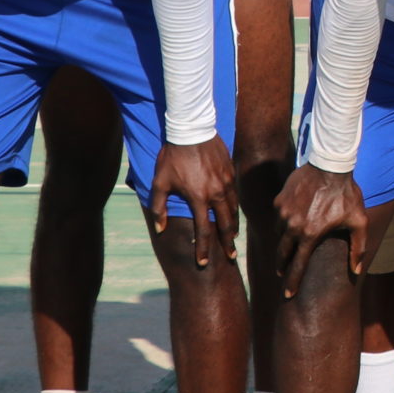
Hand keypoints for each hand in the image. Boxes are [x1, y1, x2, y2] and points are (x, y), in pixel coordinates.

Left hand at [150, 137, 237, 267]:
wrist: (191, 129)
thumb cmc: (172, 156)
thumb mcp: (160, 182)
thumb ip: (159, 208)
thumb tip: (160, 229)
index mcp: (199, 198)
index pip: (204, 230)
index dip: (203, 249)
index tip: (203, 263)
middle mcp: (216, 193)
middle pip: (226, 224)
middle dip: (228, 242)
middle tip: (231, 256)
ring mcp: (227, 182)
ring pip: (234, 209)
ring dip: (234, 225)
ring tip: (233, 236)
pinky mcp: (231, 172)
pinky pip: (235, 194)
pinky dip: (234, 206)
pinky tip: (232, 212)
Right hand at [272, 164, 367, 295]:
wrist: (331, 165)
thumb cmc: (347, 195)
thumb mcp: (359, 222)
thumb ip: (358, 248)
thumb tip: (355, 270)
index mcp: (309, 235)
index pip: (296, 266)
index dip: (292, 283)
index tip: (287, 295)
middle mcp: (291, 226)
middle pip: (281, 253)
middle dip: (282, 266)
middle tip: (282, 274)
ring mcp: (282, 212)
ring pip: (278, 234)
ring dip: (283, 242)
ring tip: (289, 246)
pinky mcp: (279, 200)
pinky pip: (278, 217)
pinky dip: (283, 222)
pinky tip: (291, 222)